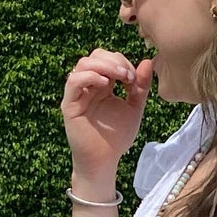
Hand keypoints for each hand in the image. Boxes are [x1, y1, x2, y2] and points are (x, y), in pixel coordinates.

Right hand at [62, 49, 150, 188]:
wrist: (104, 160)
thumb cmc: (117, 137)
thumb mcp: (134, 108)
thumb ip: (141, 86)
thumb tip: (147, 61)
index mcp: (103, 84)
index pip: (108, 59)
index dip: (122, 62)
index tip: (135, 78)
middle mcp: (89, 86)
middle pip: (95, 56)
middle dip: (114, 60)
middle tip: (128, 76)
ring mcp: (78, 94)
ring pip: (83, 64)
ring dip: (104, 65)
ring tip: (120, 77)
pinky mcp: (70, 105)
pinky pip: (74, 81)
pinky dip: (90, 77)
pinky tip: (106, 85)